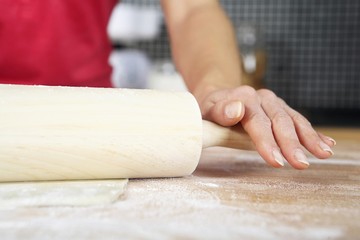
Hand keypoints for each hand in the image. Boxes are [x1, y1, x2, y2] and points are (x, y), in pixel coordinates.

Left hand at [199, 86, 335, 168]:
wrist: (218, 98)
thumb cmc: (210, 110)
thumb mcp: (206, 110)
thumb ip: (219, 111)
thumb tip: (237, 110)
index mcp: (245, 97)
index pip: (258, 122)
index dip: (267, 142)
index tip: (276, 161)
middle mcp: (263, 98)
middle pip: (280, 121)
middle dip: (292, 144)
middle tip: (302, 164)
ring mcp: (274, 104)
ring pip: (294, 120)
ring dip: (309, 138)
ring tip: (323, 154)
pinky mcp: (281, 110)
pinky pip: (298, 120)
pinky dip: (312, 132)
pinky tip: (326, 143)